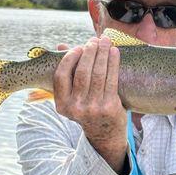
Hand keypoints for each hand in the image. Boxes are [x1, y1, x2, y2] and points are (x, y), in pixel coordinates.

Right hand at [54, 36, 127, 173]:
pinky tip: (115, 52)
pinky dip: (113, 63)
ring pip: (98, 74)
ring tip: (106, 41)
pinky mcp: (109, 107)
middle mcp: (75, 108)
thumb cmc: (87, 108)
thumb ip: (68, 73)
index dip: (69, 58)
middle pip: (82, 72)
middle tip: (94, 40)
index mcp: (62, 105)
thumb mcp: (73, 97)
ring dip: (102, 54)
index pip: (61, 76)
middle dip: (89, 52)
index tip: (78, 47)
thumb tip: (61, 46)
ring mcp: (93, 108)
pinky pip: (111, 79)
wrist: (104, 134)